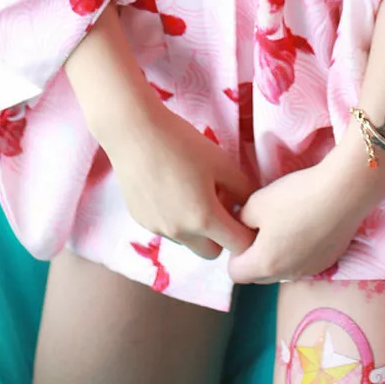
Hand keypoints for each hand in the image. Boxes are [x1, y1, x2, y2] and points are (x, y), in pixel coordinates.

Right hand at [105, 98, 258, 261]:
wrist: (134, 131)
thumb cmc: (182, 142)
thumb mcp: (221, 161)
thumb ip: (243, 188)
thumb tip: (250, 204)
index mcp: (204, 218)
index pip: (238, 246)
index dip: (247, 233)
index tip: (245, 217)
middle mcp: (180, 232)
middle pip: (212, 252)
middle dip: (221, 236)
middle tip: (219, 205)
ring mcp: (158, 229)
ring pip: (188, 241)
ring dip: (196, 228)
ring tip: (192, 192)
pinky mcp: (141, 220)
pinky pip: (167, 230)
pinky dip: (175, 219)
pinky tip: (170, 188)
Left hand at [227, 126, 384, 285]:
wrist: (344, 192)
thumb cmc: (295, 196)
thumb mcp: (256, 203)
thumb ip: (240, 221)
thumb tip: (240, 227)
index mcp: (265, 264)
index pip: (235, 273)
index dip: (234, 252)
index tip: (243, 229)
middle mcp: (287, 275)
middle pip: (259, 275)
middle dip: (255, 256)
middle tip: (262, 225)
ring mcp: (311, 271)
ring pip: (283, 270)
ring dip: (278, 254)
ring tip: (287, 223)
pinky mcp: (329, 261)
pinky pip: (304, 263)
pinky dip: (300, 250)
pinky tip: (308, 224)